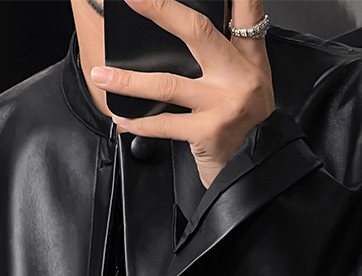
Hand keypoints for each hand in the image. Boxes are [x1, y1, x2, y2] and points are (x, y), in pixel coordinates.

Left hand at [90, 0, 274, 188]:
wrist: (259, 174)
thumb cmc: (249, 130)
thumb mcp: (249, 87)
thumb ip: (226, 59)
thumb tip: (184, 34)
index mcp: (250, 60)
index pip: (246, 12)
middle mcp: (239, 77)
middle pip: (197, 31)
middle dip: (160, 9)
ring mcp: (223, 104)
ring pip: (168, 83)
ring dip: (129, 80)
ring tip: (101, 76)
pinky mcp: (208, 132)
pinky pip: (164, 124)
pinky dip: (138, 123)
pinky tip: (121, 119)